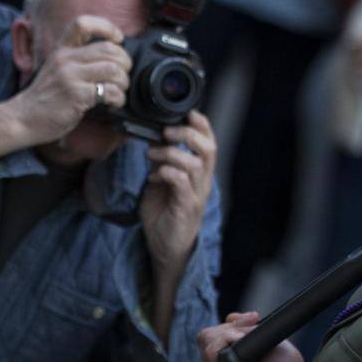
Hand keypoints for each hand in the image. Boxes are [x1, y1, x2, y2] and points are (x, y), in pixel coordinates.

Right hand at [8, 15, 130, 145]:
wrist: (23, 119)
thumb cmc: (46, 97)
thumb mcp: (57, 69)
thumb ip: (78, 59)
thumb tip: (113, 57)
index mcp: (61, 50)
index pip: (83, 24)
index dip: (106, 27)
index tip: (118, 39)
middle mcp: (65, 59)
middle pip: (108, 49)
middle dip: (125, 62)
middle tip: (123, 75)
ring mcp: (70, 76)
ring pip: (113, 69)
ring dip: (123, 81)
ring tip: (119, 90)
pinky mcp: (76, 95)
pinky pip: (109, 91)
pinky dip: (119, 98)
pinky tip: (114, 103)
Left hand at [140, 110, 216, 267]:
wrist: (166, 249)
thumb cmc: (165, 215)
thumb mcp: (162, 182)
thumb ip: (162, 162)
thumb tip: (153, 140)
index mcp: (200, 173)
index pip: (209, 143)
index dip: (203, 126)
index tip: (188, 113)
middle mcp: (203, 182)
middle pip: (208, 149)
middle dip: (188, 135)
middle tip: (167, 132)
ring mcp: (196, 195)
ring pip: (195, 164)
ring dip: (172, 153)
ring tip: (153, 154)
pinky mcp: (186, 207)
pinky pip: (181, 183)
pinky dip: (166, 173)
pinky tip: (153, 176)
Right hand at [197, 312, 307, 361]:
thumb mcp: (260, 338)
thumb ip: (242, 328)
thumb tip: (230, 316)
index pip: (210, 336)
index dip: (229, 324)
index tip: (254, 318)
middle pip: (205, 336)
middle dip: (230, 324)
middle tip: (253, 324)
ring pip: (207, 339)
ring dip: (230, 331)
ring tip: (249, 336)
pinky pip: (211, 351)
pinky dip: (227, 339)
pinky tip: (243, 341)